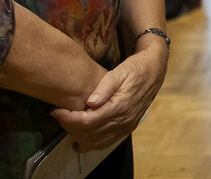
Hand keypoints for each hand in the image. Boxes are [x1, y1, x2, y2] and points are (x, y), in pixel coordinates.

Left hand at [51, 46, 167, 151]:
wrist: (154, 70)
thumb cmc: (135, 68)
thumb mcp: (120, 71)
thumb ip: (105, 87)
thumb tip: (91, 102)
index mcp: (120, 106)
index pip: (87, 121)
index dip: (68, 118)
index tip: (56, 110)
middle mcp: (124, 121)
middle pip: (89, 134)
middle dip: (70, 126)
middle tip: (59, 114)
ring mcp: (126, 126)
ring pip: (96, 142)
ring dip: (78, 136)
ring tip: (68, 123)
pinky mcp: (128, 128)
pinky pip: (106, 142)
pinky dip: (91, 143)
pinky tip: (81, 139)